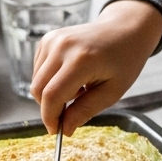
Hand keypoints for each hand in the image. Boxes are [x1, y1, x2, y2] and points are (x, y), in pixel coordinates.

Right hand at [30, 0, 161, 133]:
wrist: (125, 29)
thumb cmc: (124, 60)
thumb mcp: (113, 91)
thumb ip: (86, 110)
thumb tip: (65, 129)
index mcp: (81, 60)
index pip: (52, 95)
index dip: (50, 118)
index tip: (57, 131)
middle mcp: (62, 46)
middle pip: (38, 89)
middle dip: (49, 108)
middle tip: (68, 115)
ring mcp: (53, 39)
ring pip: (36, 80)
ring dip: (50, 94)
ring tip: (77, 90)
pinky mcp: (48, 38)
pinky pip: (38, 69)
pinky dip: (49, 80)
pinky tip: (70, 77)